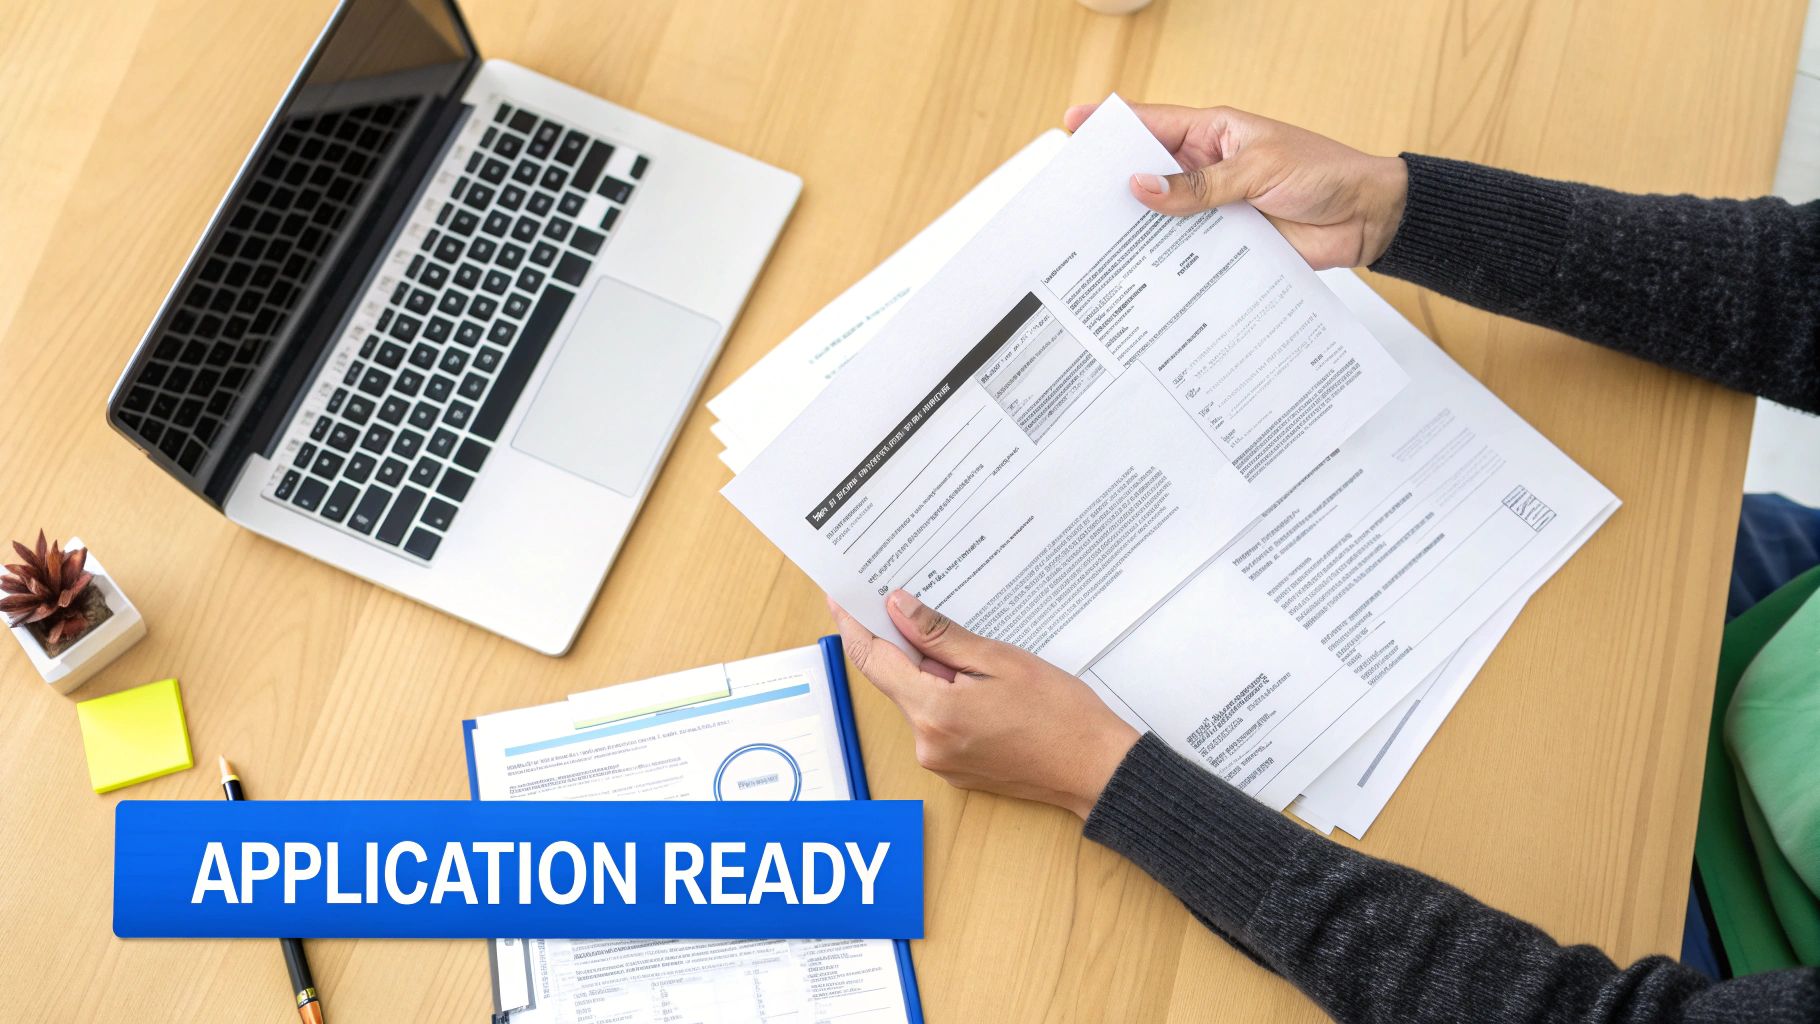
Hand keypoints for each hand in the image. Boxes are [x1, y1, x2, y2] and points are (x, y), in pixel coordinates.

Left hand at [828, 590, 1138, 819]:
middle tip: (922, 608)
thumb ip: (941, 636)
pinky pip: (938, 722)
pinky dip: (948, 699)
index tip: (841, 599)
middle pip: (898, 681)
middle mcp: (927, 743)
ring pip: (920, 701)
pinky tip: (984, 687)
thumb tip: (898, 608)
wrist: (1095, 769)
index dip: (855, 627)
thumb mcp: (1000, 660)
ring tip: (978, 658)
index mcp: (935, 712)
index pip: (875, 662)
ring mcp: (940, 762)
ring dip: (935, 675)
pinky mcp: (955, 771)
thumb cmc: (1060, 714)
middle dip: (908, 647)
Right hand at [1065, 102, 1407, 268]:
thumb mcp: (1257, 171)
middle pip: (1149, 175)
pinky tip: (1142, 277)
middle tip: (1074, 203)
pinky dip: (1169, 264)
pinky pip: (1190, 254)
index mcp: (1214, 133)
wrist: (1369, 217)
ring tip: (1097, 246)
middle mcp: (1208, 170)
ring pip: (1165, 219)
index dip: (1111, 126)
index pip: (1152, 124)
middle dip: (1114, 186)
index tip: (1072, 127)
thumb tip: (1141, 187)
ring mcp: (1215, 209)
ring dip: (1139, 231)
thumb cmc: (1324, 174)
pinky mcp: (1229, 245)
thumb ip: (1198, 186)